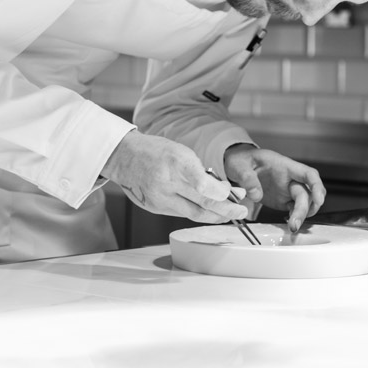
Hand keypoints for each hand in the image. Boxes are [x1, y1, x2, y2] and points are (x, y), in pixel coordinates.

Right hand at [101, 130, 248, 222]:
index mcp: (176, 162)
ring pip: (194, 214)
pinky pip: (182, 214)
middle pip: (203, 203)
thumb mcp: (181, 152)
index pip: (202, 185)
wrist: (125, 157)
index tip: (232, 192)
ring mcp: (160, 198)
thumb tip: (225, 190)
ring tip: (230, 214)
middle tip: (242, 210)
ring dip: (216, 216)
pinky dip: (198, 213)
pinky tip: (209, 211)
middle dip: (227, 210)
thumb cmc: (157, 152)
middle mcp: (167, 183)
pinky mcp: (156, 208)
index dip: (221, 193)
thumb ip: (201, 172)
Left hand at [223, 146, 325, 231]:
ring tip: (293, 227)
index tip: (319, 199)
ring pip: (304, 203)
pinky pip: (295, 209)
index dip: (316, 186)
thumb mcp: (239, 165)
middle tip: (295, 224)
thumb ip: (247, 178)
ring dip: (302, 215)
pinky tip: (290, 224)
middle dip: (304, 209)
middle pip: (307, 193)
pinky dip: (296, 217)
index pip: (308, 173)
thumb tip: (256, 194)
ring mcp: (287, 190)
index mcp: (284, 165)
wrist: (238, 166)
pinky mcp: (283, 200)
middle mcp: (290, 178)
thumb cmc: (242, 160)